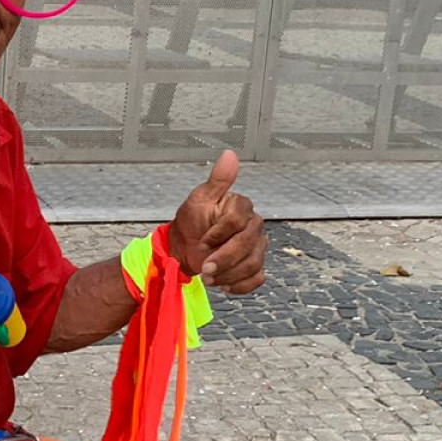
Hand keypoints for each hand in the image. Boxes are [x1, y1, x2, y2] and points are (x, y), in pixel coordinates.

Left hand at [166, 150, 265, 295]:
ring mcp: (257, 247)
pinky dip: (239, 286)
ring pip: (253, 264)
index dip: (219, 234)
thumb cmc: (191, 221)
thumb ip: (218, 179)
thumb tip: (229, 154)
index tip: (202, 240)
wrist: (185, 246)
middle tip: (205, 266)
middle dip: (224, 259)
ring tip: (209, 276)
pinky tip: (223, 285)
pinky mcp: (254, 266)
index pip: (238, 222)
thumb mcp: (199, 198)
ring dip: (229, 274)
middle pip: (248, 246)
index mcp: (242, 208)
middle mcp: (254, 227)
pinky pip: (256, 279)